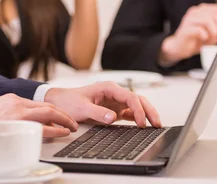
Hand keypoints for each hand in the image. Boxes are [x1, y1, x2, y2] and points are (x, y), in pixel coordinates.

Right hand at [0, 94, 79, 137]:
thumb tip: (22, 125)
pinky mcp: (15, 123)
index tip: (60, 118)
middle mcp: (16, 103)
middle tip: (72, 122)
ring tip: (71, 127)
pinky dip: (53, 129)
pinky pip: (40, 126)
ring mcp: (16, 113)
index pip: (38, 105)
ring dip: (62, 121)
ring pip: (47, 113)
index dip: (52, 112)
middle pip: (47, 107)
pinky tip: (61, 132)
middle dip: (63, 115)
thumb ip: (10, 115)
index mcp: (11, 100)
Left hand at [44, 82, 161, 127]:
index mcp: (109, 88)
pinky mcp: (114, 110)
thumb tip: (113, 118)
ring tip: (155, 126)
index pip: (130, 97)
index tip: (141, 122)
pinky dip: (138, 119)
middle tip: (157, 124)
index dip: (139, 109)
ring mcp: (115, 102)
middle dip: (149, 110)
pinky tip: (144, 126)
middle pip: (138, 100)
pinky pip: (130, 113)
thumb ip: (97, 113)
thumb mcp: (81, 108)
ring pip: (137, 106)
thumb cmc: (69, 101)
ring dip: (146, 114)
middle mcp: (114, 93)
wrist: (59, 102)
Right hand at [160, 3, 216, 63]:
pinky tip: (202, 41)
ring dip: (213, 34)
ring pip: (208, 21)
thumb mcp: (212, 31)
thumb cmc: (197, 39)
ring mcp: (189, 20)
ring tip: (210, 40)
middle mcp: (195, 12)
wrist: (180, 48)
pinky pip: (200, 31)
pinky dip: (205, 37)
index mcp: (202, 10)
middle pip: (215, 15)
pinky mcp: (185, 29)